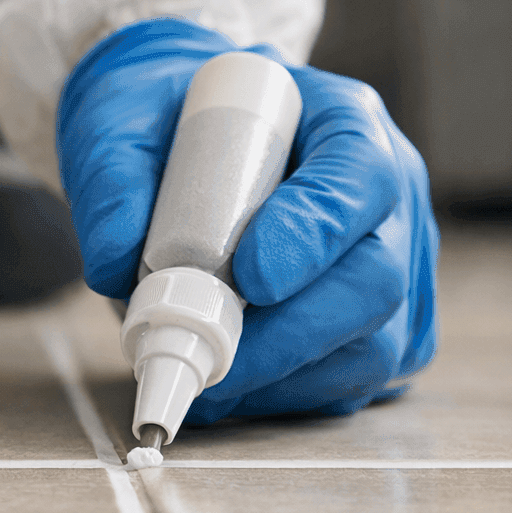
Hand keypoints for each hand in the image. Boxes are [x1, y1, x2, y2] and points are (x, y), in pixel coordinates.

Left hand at [58, 17, 437, 422]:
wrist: (184, 149)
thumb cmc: (169, 125)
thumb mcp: (121, 118)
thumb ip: (112, 176)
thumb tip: (116, 267)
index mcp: (344, 122)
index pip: (358, 179)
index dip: (312, 237)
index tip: (248, 277)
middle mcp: (389, 197)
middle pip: (378, 279)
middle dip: (292, 334)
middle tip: (210, 357)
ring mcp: (399, 266)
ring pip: (375, 344)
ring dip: (286, 377)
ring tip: (206, 375)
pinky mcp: (387, 329)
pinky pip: (357, 380)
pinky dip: (291, 394)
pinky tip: (235, 383)